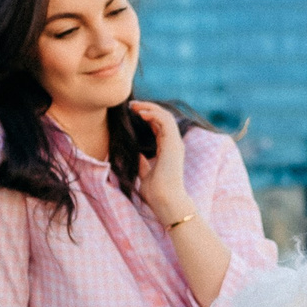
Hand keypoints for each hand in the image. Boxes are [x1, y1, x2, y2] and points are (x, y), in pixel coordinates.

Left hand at [132, 100, 192, 221]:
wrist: (165, 200)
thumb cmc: (156, 192)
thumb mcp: (146, 174)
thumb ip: (144, 164)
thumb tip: (137, 155)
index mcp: (168, 150)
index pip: (160, 126)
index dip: (148, 117)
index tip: (133, 113)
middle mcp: (173, 144)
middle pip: (163, 118)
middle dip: (148, 108)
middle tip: (132, 105)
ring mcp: (175, 143)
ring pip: (165, 116)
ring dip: (150, 108)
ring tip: (135, 106)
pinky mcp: (173, 143)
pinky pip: (165, 121)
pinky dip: (153, 114)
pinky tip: (141, 113)